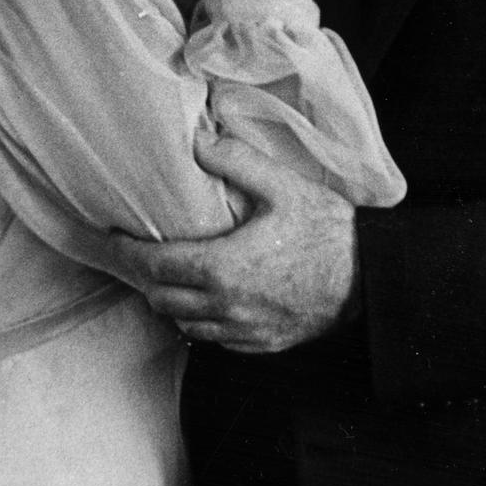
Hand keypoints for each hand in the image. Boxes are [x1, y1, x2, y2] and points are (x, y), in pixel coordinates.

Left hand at [95, 130, 361, 351]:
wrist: (373, 280)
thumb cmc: (331, 233)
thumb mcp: (284, 186)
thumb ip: (237, 161)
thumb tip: (198, 141)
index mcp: (221, 268)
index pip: (153, 266)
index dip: (126, 252)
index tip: (112, 238)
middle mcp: (225, 307)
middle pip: (161, 300)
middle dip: (144, 278)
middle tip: (140, 254)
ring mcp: (243, 331)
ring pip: (185, 324)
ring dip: (172, 302)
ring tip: (172, 277)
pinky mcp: (262, 345)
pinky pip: (215, 339)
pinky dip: (202, 321)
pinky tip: (209, 300)